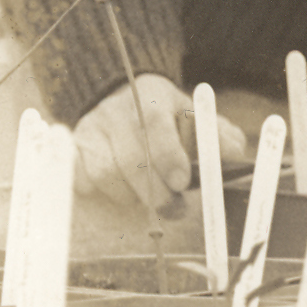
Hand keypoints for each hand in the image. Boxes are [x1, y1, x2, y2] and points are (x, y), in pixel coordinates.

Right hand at [72, 73, 249, 212]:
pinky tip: (121, 189)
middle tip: (177, 209)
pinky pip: (81, 181)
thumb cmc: (167, 115)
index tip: (183, 182)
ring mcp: (88, 131)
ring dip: (131, 194)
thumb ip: (218, 132)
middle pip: (129, 157)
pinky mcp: (72, 150)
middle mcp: (114, 111)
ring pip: (105, 175)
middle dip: (157, 191)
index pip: (153, 123)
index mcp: (149, 96)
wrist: (121, 97)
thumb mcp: (196, 115)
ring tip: (150, 195)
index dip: (167, 155)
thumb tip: (234, 152)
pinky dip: (102, 193)